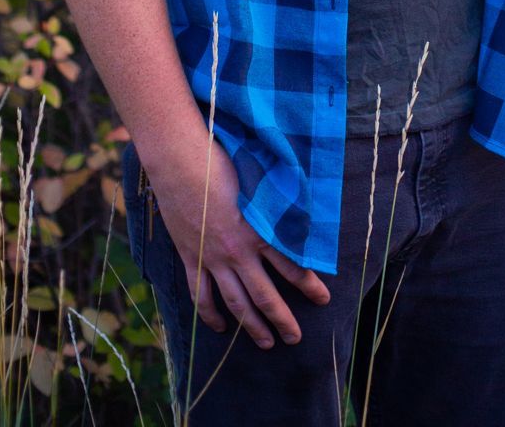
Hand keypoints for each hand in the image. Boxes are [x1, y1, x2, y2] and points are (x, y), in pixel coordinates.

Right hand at [146, 135, 329, 347]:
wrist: (181, 161)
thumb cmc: (224, 161)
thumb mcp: (259, 180)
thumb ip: (277, 204)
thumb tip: (299, 211)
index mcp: (259, 231)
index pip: (292, 266)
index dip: (310, 285)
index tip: (324, 299)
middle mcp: (238, 252)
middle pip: (265, 296)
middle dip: (282, 320)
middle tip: (295, 338)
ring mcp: (213, 258)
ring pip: (236, 303)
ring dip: (253, 326)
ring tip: (267, 343)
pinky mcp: (191, 258)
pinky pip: (201, 295)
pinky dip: (211, 315)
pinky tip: (222, 327)